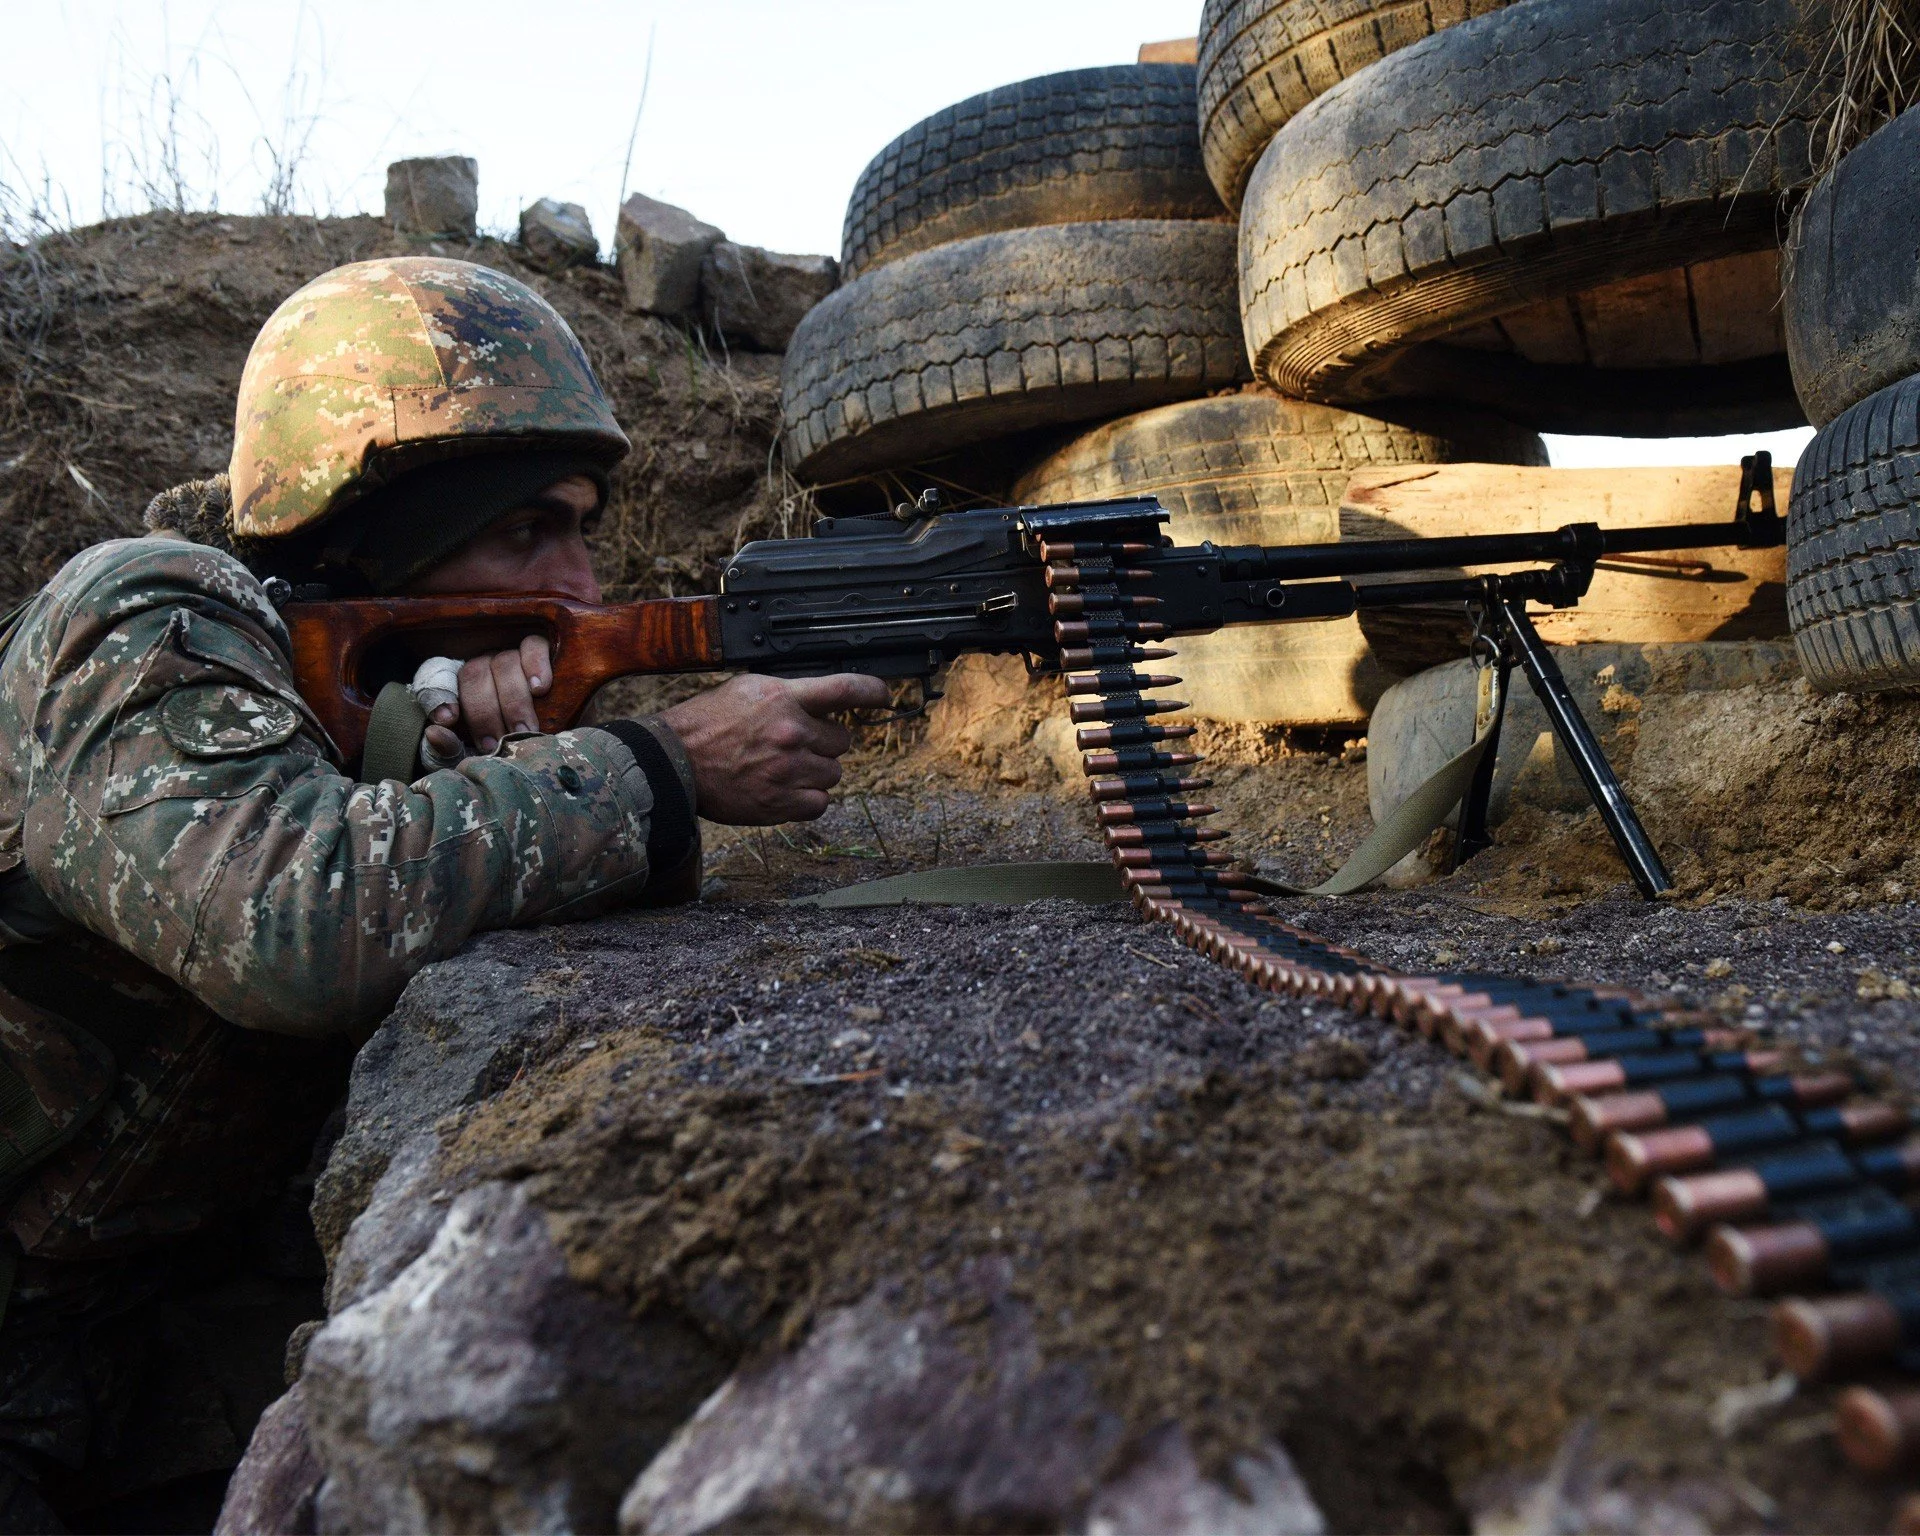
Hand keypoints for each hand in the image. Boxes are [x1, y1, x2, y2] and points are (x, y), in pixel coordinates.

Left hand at [422, 636, 552, 759]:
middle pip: (474, 674)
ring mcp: (510, 654)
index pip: (438, 682)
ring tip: (525, 730)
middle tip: (497, 742)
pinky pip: (533, 646)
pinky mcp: (538, 648)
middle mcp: (482, 665)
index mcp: (460, 688)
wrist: (544, 742)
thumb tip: (434, 733)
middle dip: (485, 712)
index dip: (440, 697)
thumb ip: (452, 748)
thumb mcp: (476, 754)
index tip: (448, 720)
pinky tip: (539, 689)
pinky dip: (536, 665)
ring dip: (514, 700)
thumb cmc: (505, 745)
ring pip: (504, 663)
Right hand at [661, 673, 891, 824]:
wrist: (675, 761)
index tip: (883, 696)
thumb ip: (789, 693)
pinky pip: (820, 803)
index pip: (845, 689)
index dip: (872, 691)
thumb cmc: (707, 723)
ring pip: (834, 774)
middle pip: (842, 741)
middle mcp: (791, 733)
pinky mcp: (780, 802)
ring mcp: (788, 770)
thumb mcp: (748, 689)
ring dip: (816, 772)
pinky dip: (808, 799)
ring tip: (784, 767)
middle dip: (824, 743)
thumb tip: (821, 698)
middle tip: (795, 744)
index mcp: (784, 698)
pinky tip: (787, 789)